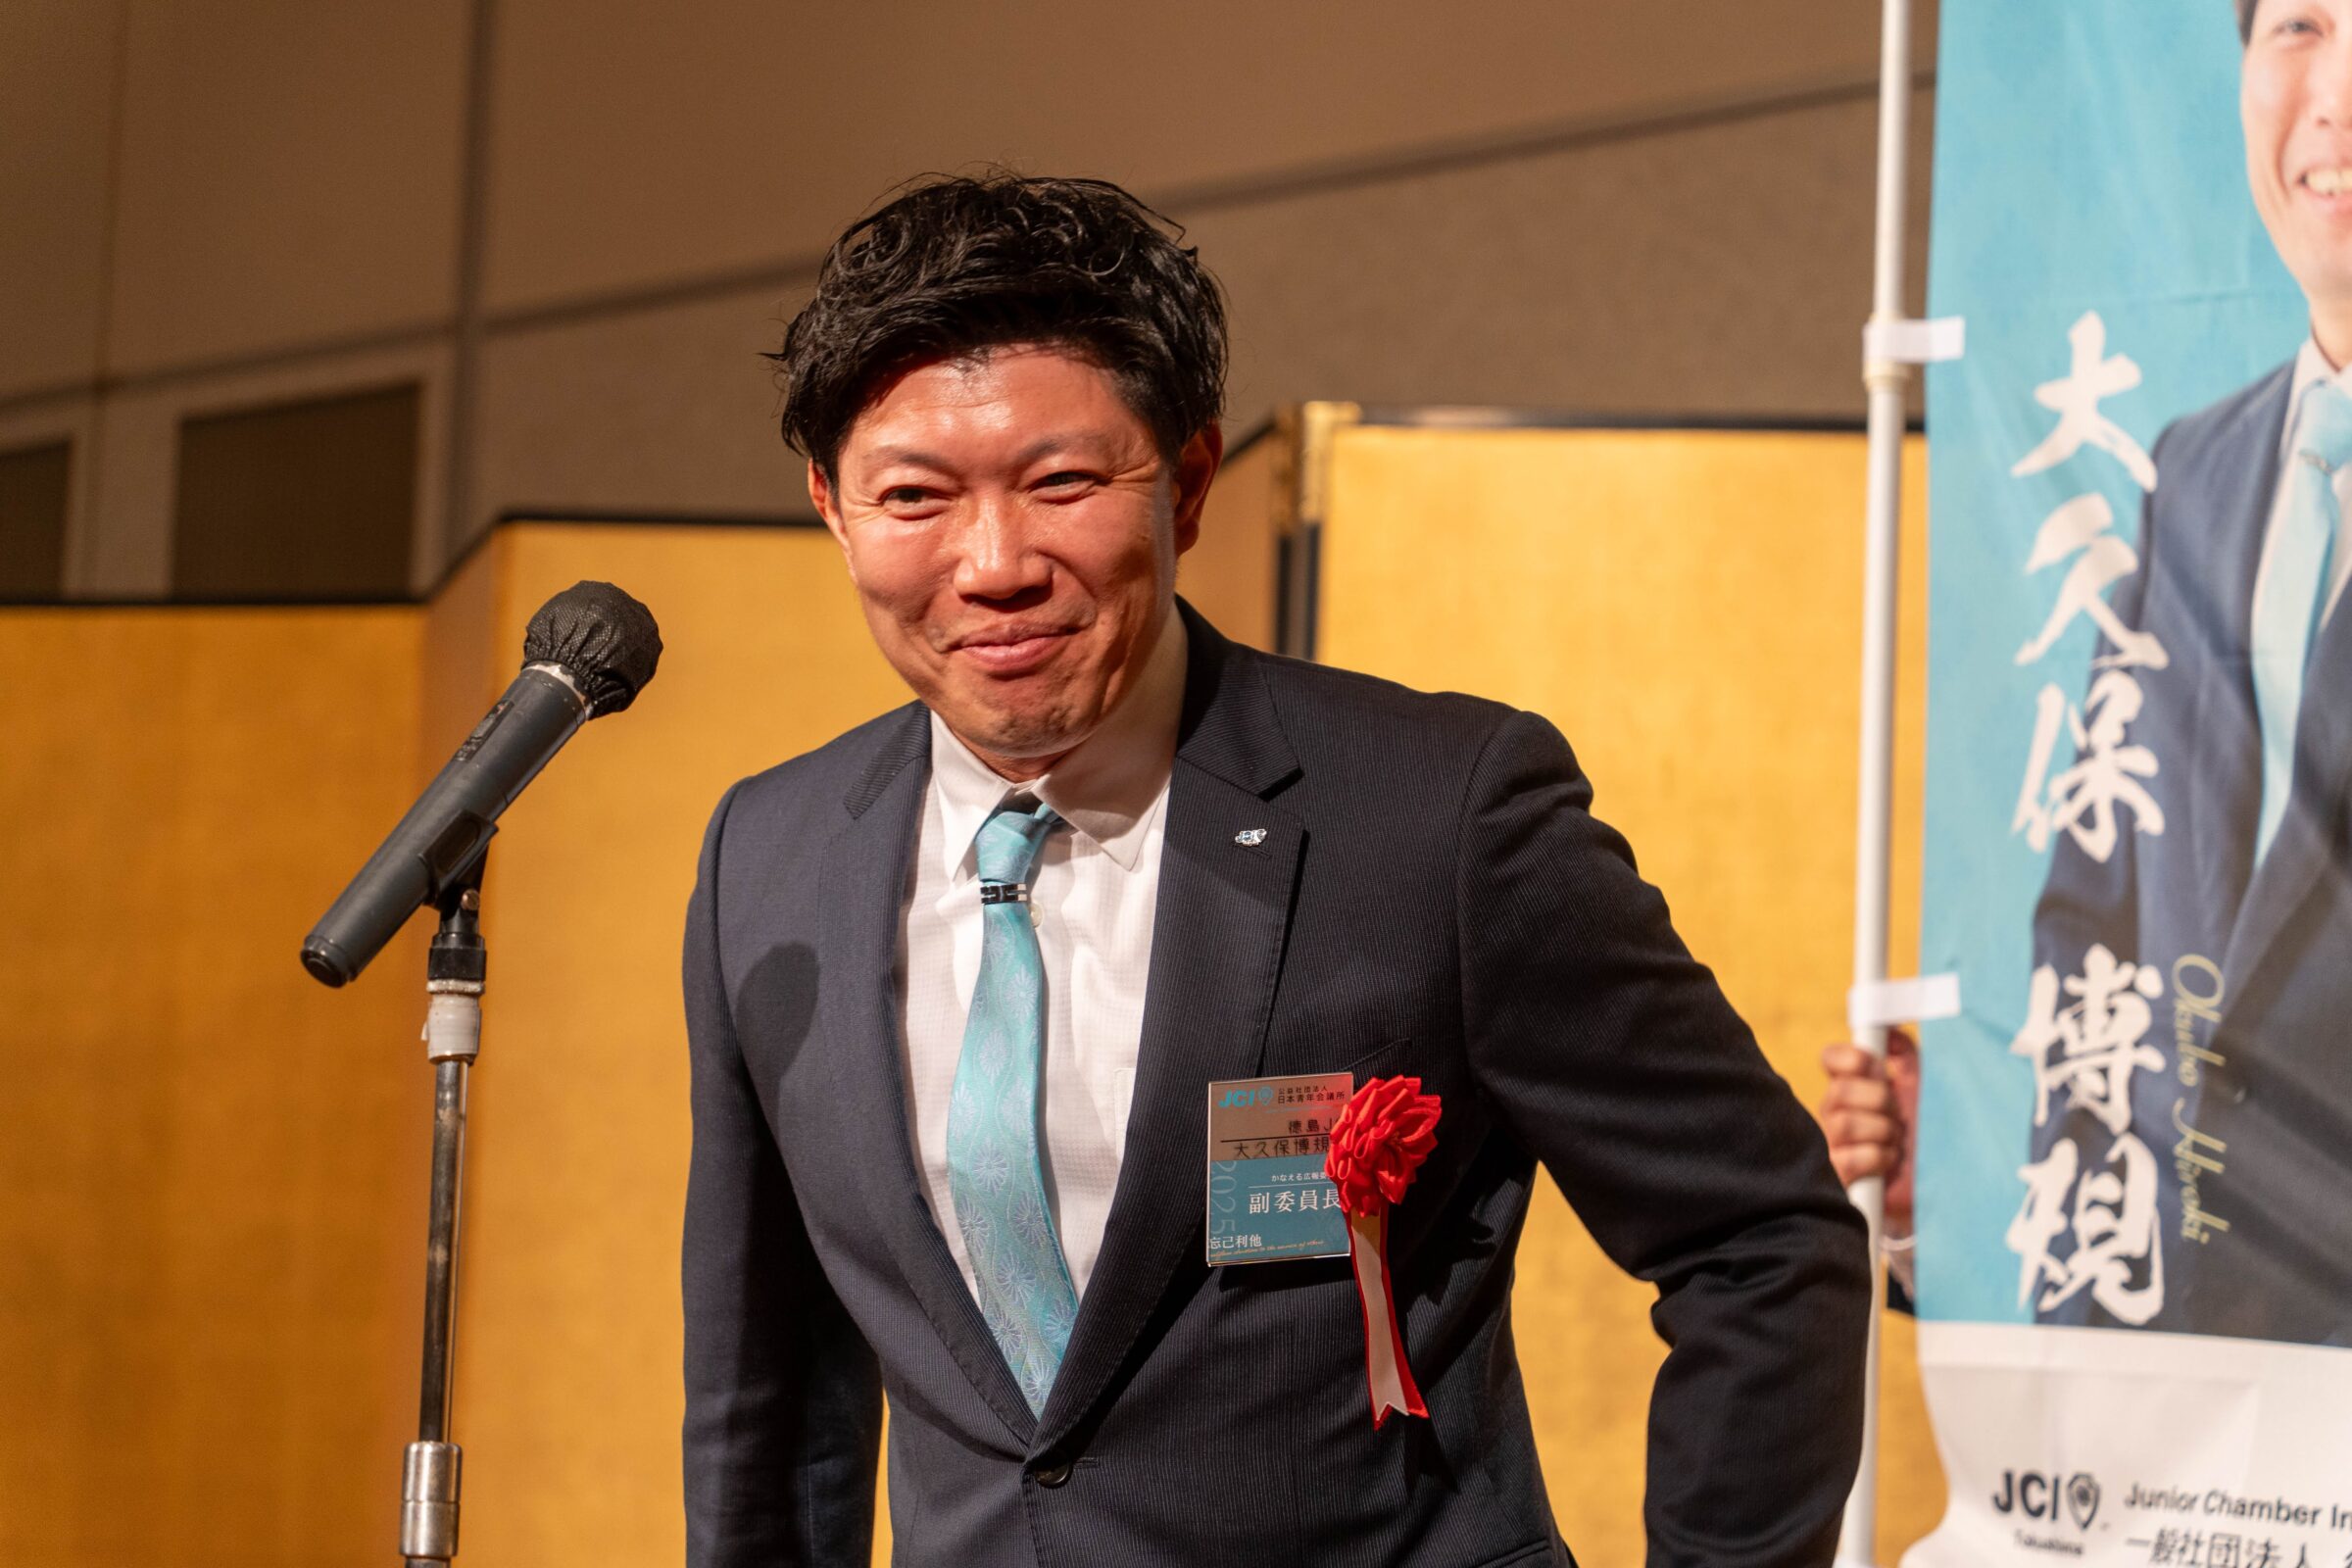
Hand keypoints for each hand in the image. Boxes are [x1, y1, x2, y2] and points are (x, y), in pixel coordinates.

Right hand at [1817, 1029, 1917, 1234]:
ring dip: (1884, 1133)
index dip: (1849, 1058)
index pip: (1832, 1058)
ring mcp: (1833, 1144)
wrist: (1944, 1184)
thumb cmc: (1931, 1134)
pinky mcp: (1837, 1176)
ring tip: (1899, 1144)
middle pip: (1840, 1089)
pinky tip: (1890, 1164)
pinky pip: (1849, 1157)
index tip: (1873, 1066)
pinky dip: (1879, 1159)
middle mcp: (1837, 1112)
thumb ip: (1905, 1055)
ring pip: (1844, 1123)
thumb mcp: (1924, 1088)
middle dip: (1880, 1102)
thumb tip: (1890, 1027)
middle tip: (1900, 1117)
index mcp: (1855, 1087)